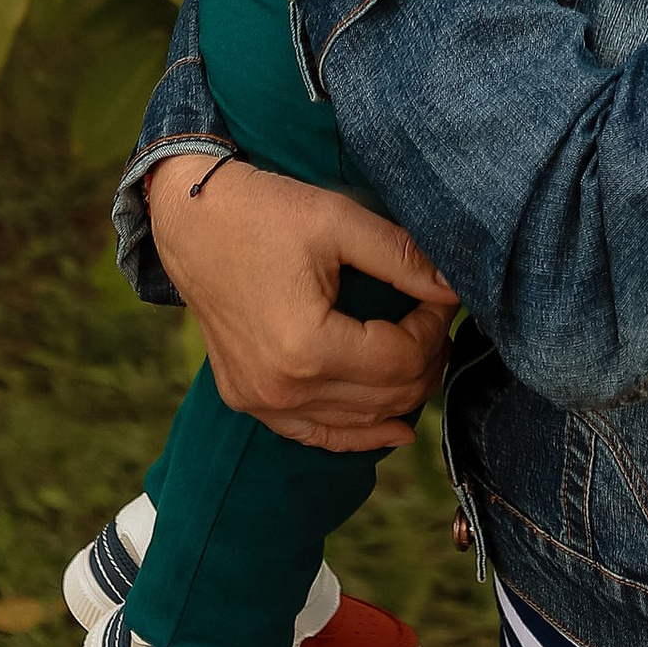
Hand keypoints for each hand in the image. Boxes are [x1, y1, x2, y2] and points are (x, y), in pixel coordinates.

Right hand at [148, 156, 456, 450]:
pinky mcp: (249, 401)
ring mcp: (261, 402)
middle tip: (437, 320)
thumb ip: (401, 258)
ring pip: (358, 423)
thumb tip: (455, 288)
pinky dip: (357, 432)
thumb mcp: (338, 220)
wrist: (192, 221)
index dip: (435, 329)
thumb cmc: (263, 211)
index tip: (443, 296)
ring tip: (422, 352)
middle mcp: (282, 388)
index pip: (401, 360)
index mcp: (306, 346)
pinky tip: (392, 426)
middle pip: (386, 398)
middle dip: (426, 360)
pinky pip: (315, 435)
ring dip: (400, 394)